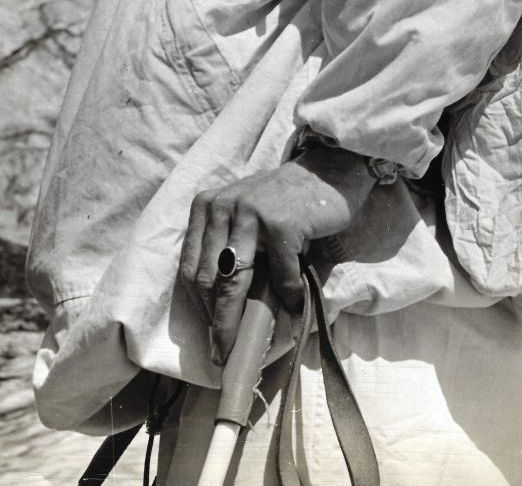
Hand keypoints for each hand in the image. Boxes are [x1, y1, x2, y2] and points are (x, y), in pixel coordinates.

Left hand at [179, 145, 375, 364]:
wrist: (330, 170)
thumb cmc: (287, 200)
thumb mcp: (247, 217)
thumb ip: (230, 248)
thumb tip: (222, 309)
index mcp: (207, 205)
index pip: (191, 266)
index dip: (198, 305)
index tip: (209, 333)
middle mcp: (223, 206)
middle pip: (208, 278)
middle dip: (216, 322)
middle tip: (222, 352)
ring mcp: (251, 213)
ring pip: (234, 282)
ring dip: (238, 321)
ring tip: (245, 347)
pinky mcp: (281, 224)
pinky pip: (280, 277)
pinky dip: (289, 300)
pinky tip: (296, 310)